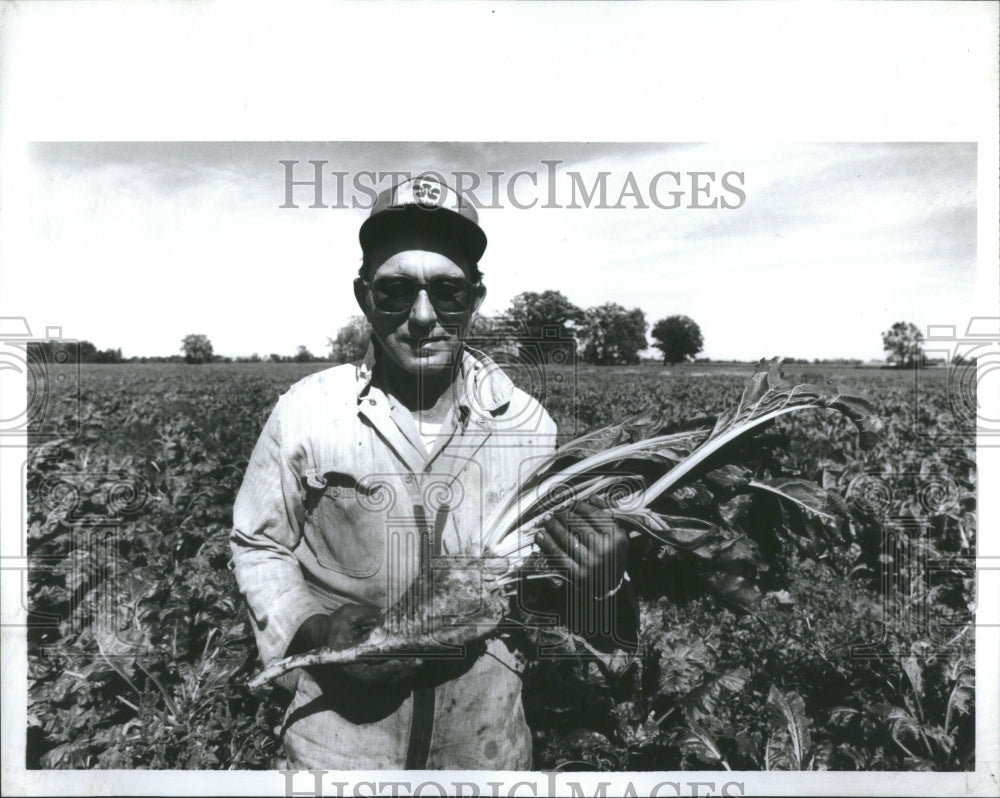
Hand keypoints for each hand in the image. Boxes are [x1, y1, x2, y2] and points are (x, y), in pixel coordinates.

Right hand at [292, 604, 421, 684]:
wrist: (323, 635)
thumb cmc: (336, 625)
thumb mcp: (348, 615)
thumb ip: (366, 614)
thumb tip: (384, 613)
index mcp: (350, 663)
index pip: (371, 674)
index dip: (388, 670)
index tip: (402, 662)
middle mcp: (358, 672)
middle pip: (384, 679)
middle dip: (402, 672)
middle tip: (419, 661)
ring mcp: (365, 673)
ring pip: (388, 678)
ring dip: (405, 671)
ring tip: (420, 660)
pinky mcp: (371, 669)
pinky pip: (388, 673)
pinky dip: (401, 668)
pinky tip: (414, 658)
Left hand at [535, 498, 627, 598]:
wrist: (611, 585)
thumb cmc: (612, 555)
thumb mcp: (618, 534)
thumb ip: (607, 514)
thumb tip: (591, 498)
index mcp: (616, 536)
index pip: (594, 515)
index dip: (579, 506)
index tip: (571, 503)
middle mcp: (604, 549)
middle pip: (578, 525)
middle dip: (563, 514)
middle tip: (556, 511)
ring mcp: (590, 562)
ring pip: (566, 539)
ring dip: (553, 526)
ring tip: (546, 519)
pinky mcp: (578, 574)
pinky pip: (559, 555)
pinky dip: (547, 544)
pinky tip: (541, 535)